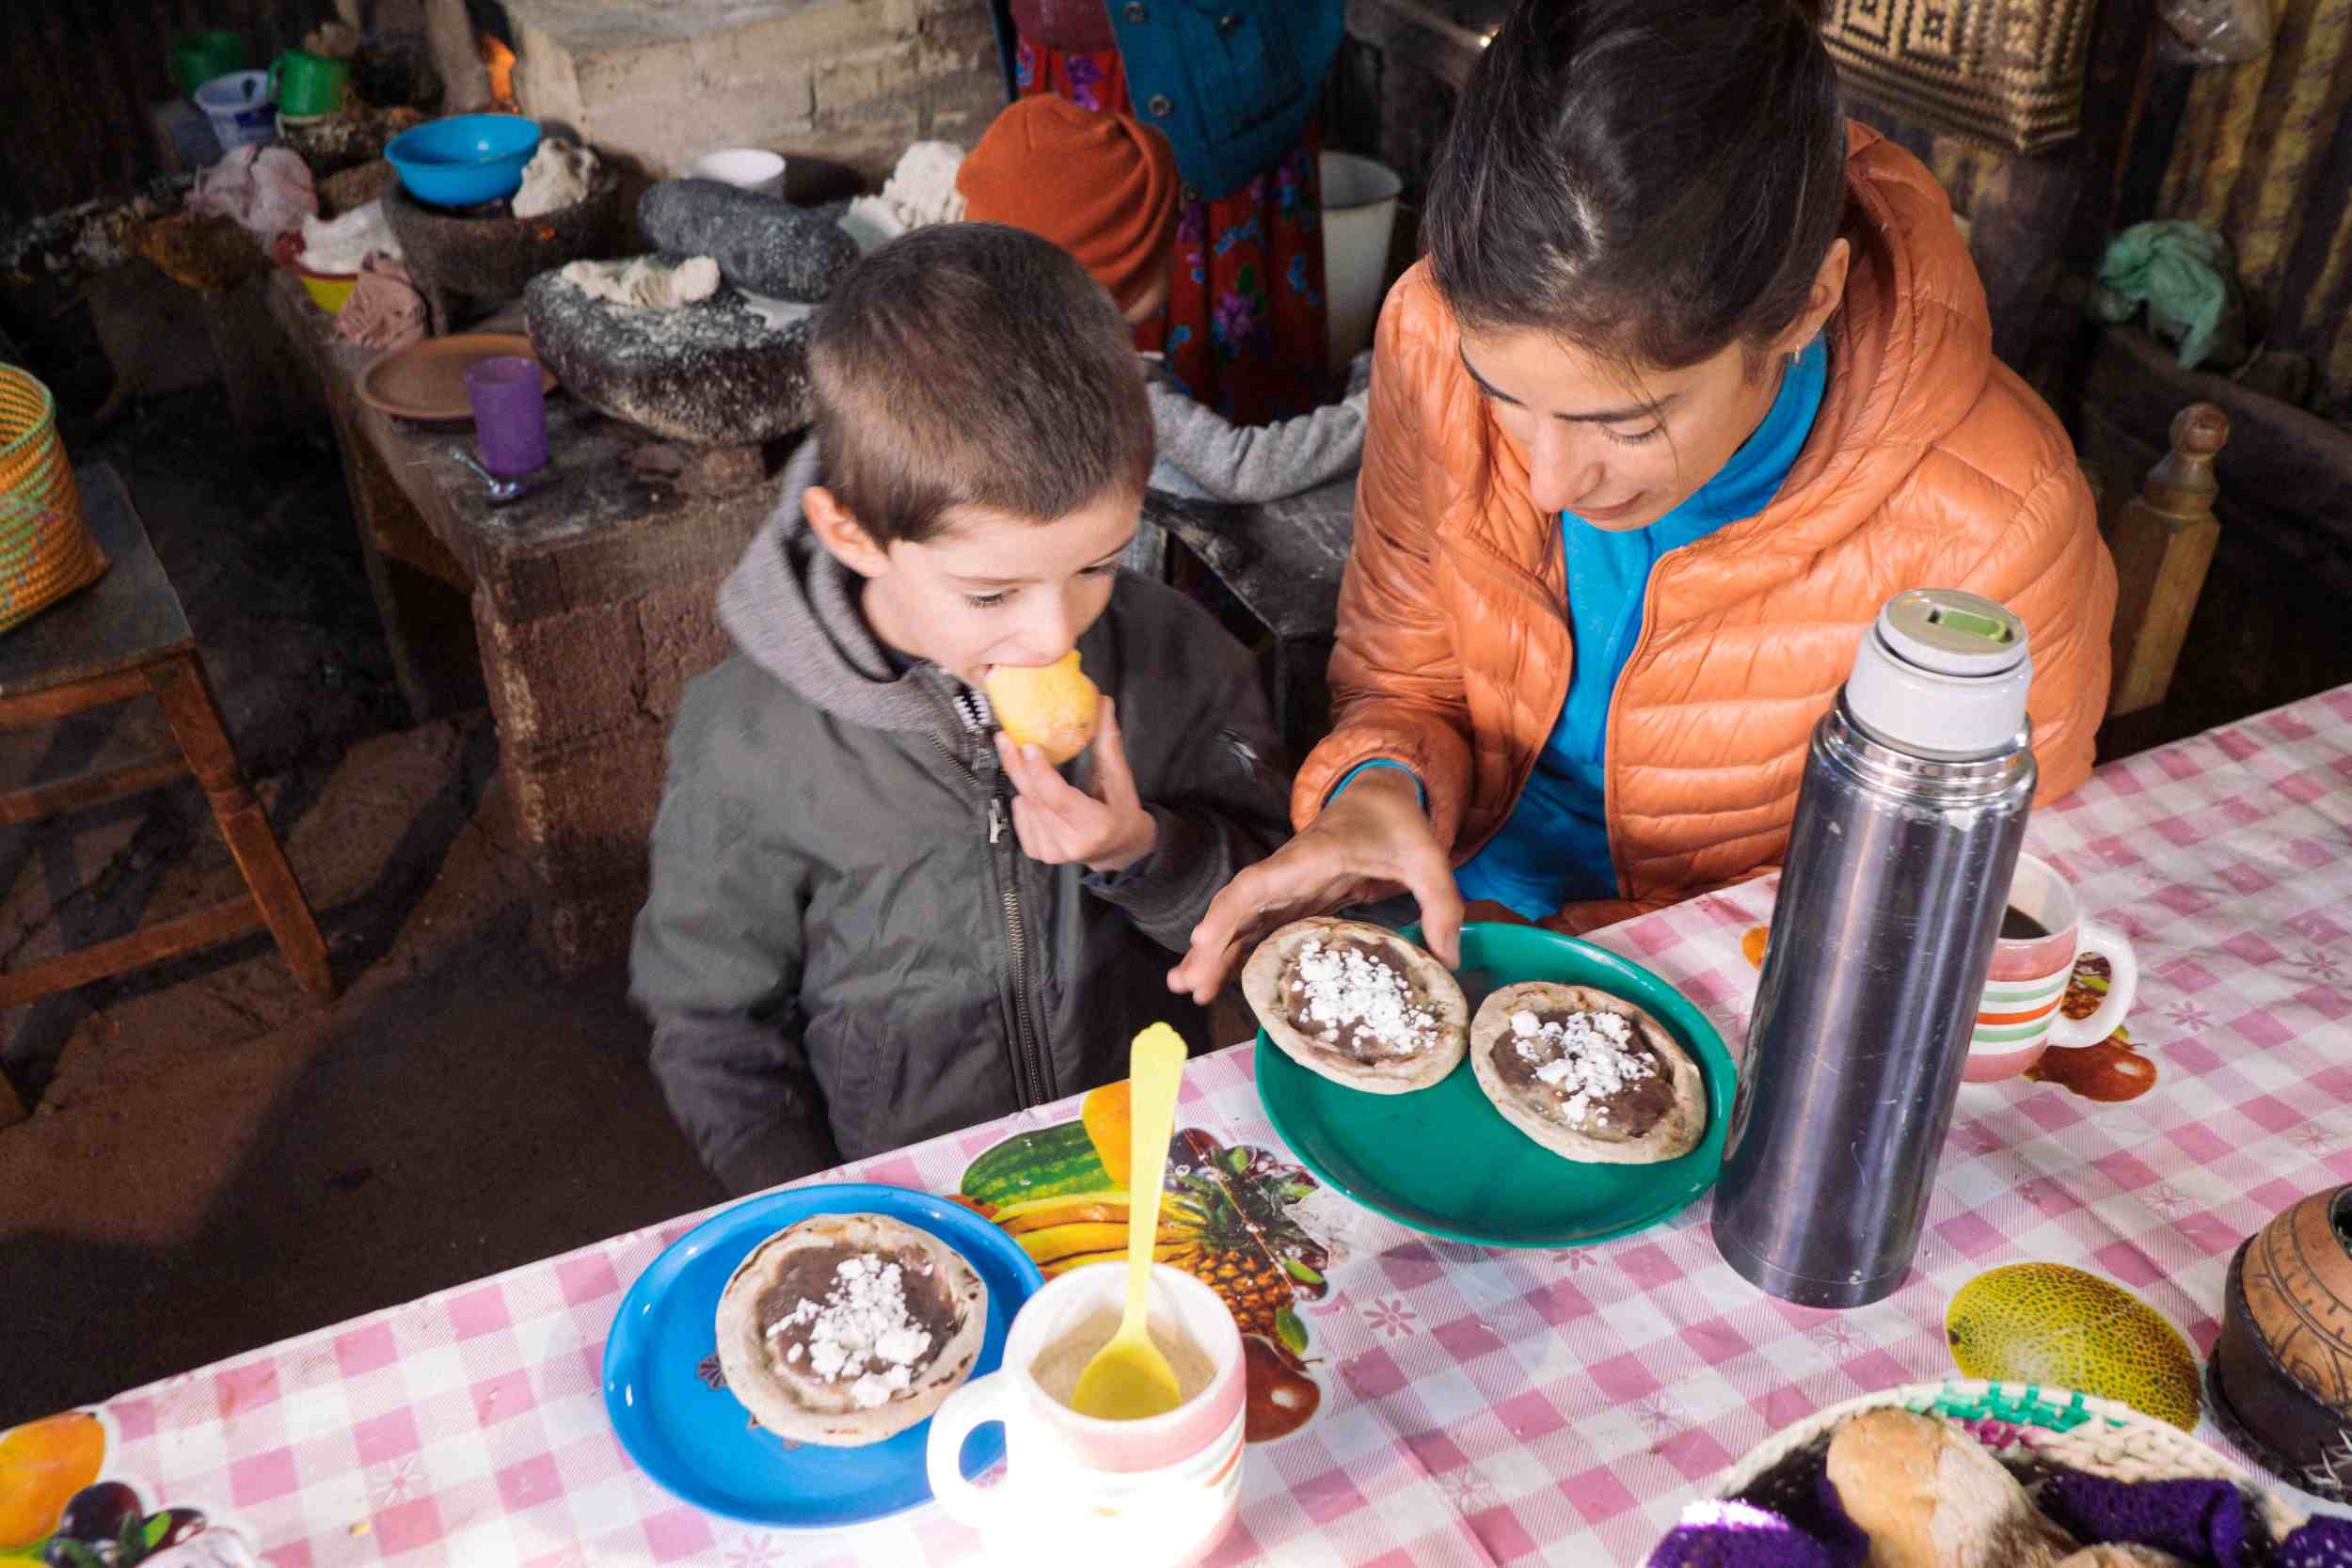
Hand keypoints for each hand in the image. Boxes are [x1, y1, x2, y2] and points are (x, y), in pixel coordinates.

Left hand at [995, 697, 1158, 874]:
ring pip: (1026, 807)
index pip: (1059, 798)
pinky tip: (1036, 794)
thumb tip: (1102, 702)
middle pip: (1035, 800)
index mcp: (1095, 827)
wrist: (1119, 849)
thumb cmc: (1121, 811)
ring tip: (1027, 763)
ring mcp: (1053, 853)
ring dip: (1023, 782)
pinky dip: (1025, 800)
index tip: (1028, 745)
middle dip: (1017, 767)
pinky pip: (1021, 818)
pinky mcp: (1040, 854)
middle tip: (1004, 738)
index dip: (1040, 772)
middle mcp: (1071, 844)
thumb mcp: (1120, 779)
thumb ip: (1108, 743)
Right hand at [1166, 766, 1461, 1004]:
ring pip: (1239, 921)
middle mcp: (1287, 874)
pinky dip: (1234, 952)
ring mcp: (1284, 889)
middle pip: (1237, 908)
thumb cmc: (1397, 825)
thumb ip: (1441, 904)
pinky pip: (1255, 928)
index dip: (1230, 910)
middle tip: (1187, 984)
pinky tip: (1218, 981)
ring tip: (1190, 990)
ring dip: (1213, 953)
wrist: (1378, 799)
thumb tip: (1449, 960)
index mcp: (1311, 858)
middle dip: (1209, 945)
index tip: (1204, 937)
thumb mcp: (1428, 857)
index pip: (1259, 883)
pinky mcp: (1290, 902)